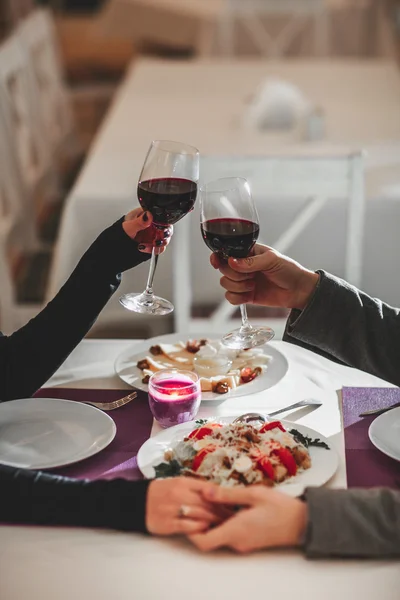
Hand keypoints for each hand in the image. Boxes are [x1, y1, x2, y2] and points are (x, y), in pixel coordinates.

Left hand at [123, 208, 172, 254]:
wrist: (114, 250)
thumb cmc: (118, 235)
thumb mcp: (128, 227)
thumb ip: (139, 222)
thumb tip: (148, 215)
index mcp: (145, 215)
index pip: (160, 216)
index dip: (163, 222)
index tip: (160, 228)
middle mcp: (150, 225)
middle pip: (166, 228)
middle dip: (164, 234)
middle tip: (157, 238)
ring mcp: (152, 235)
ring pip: (164, 238)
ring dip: (160, 243)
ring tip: (151, 244)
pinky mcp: (152, 245)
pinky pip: (159, 247)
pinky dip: (155, 249)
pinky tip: (144, 248)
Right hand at [146, 478, 226, 535]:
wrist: (138, 502)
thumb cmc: (162, 492)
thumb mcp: (178, 483)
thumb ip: (196, 487)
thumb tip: (217, 492)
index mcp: (183, 482)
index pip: (208, 488)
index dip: (222, 497)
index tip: (232, 504)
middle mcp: (179, 494)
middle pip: (207, 503)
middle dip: (221, 511)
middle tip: (232, 518)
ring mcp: (173, 509)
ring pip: (200, 515)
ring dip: (213, 521)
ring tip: (223, 525)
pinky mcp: (168, 523)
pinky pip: (188, 526)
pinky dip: (199, 528)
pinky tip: (206, 529)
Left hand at [189, 485, 306, 553]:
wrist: (302, 523)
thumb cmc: (280, 507)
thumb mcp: (253, 494)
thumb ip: (227, 495)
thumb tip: (205, 492)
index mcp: (236, 531)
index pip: (204, 542)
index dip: (191, 531)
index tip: (189, 514)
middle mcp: (237, 541)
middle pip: (209, 538)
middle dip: (201, 521)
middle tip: (198, 501)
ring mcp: (243, 543)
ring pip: (219, 534)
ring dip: (213, 520)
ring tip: (212, 499)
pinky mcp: (249, 540)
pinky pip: (230, 533)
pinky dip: (224, 522)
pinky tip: (227, 506)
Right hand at [211, 244, 318, 310]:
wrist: (299, 290)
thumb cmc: (289, 270)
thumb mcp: (271, 260)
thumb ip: (251, 261)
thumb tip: (232, 262)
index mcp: (248, 253)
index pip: (226, 252)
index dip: (218, 257)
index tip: (217, 262)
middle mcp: (243, 266)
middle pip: (223, 270)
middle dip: (234, 274)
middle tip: (251, 275)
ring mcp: (243, 281)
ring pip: (225, 284)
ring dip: (238, 286)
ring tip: (254, 284)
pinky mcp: (245, 296)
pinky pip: (230, 298)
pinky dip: (237, 298)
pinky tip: (250, 293)